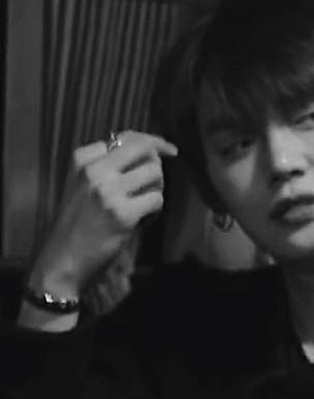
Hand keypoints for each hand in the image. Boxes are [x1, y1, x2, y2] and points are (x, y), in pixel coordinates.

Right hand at [28, 131, 177, 296]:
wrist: (62, 261)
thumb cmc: (76, 223)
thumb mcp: (82, 184)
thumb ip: (108, 165)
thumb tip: (150, 151)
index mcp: (82, 159)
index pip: (127, 137)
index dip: (151, 143)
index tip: (165, 150)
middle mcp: (95, 170)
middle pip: (144, 148)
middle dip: (158, 160)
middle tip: (156, 178)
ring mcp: (109, 191)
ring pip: (155, 172)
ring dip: (157, 187)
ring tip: (144, 202)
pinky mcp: (123, 214)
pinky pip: (157, 199)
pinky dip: (155, 210)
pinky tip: (142, 219)